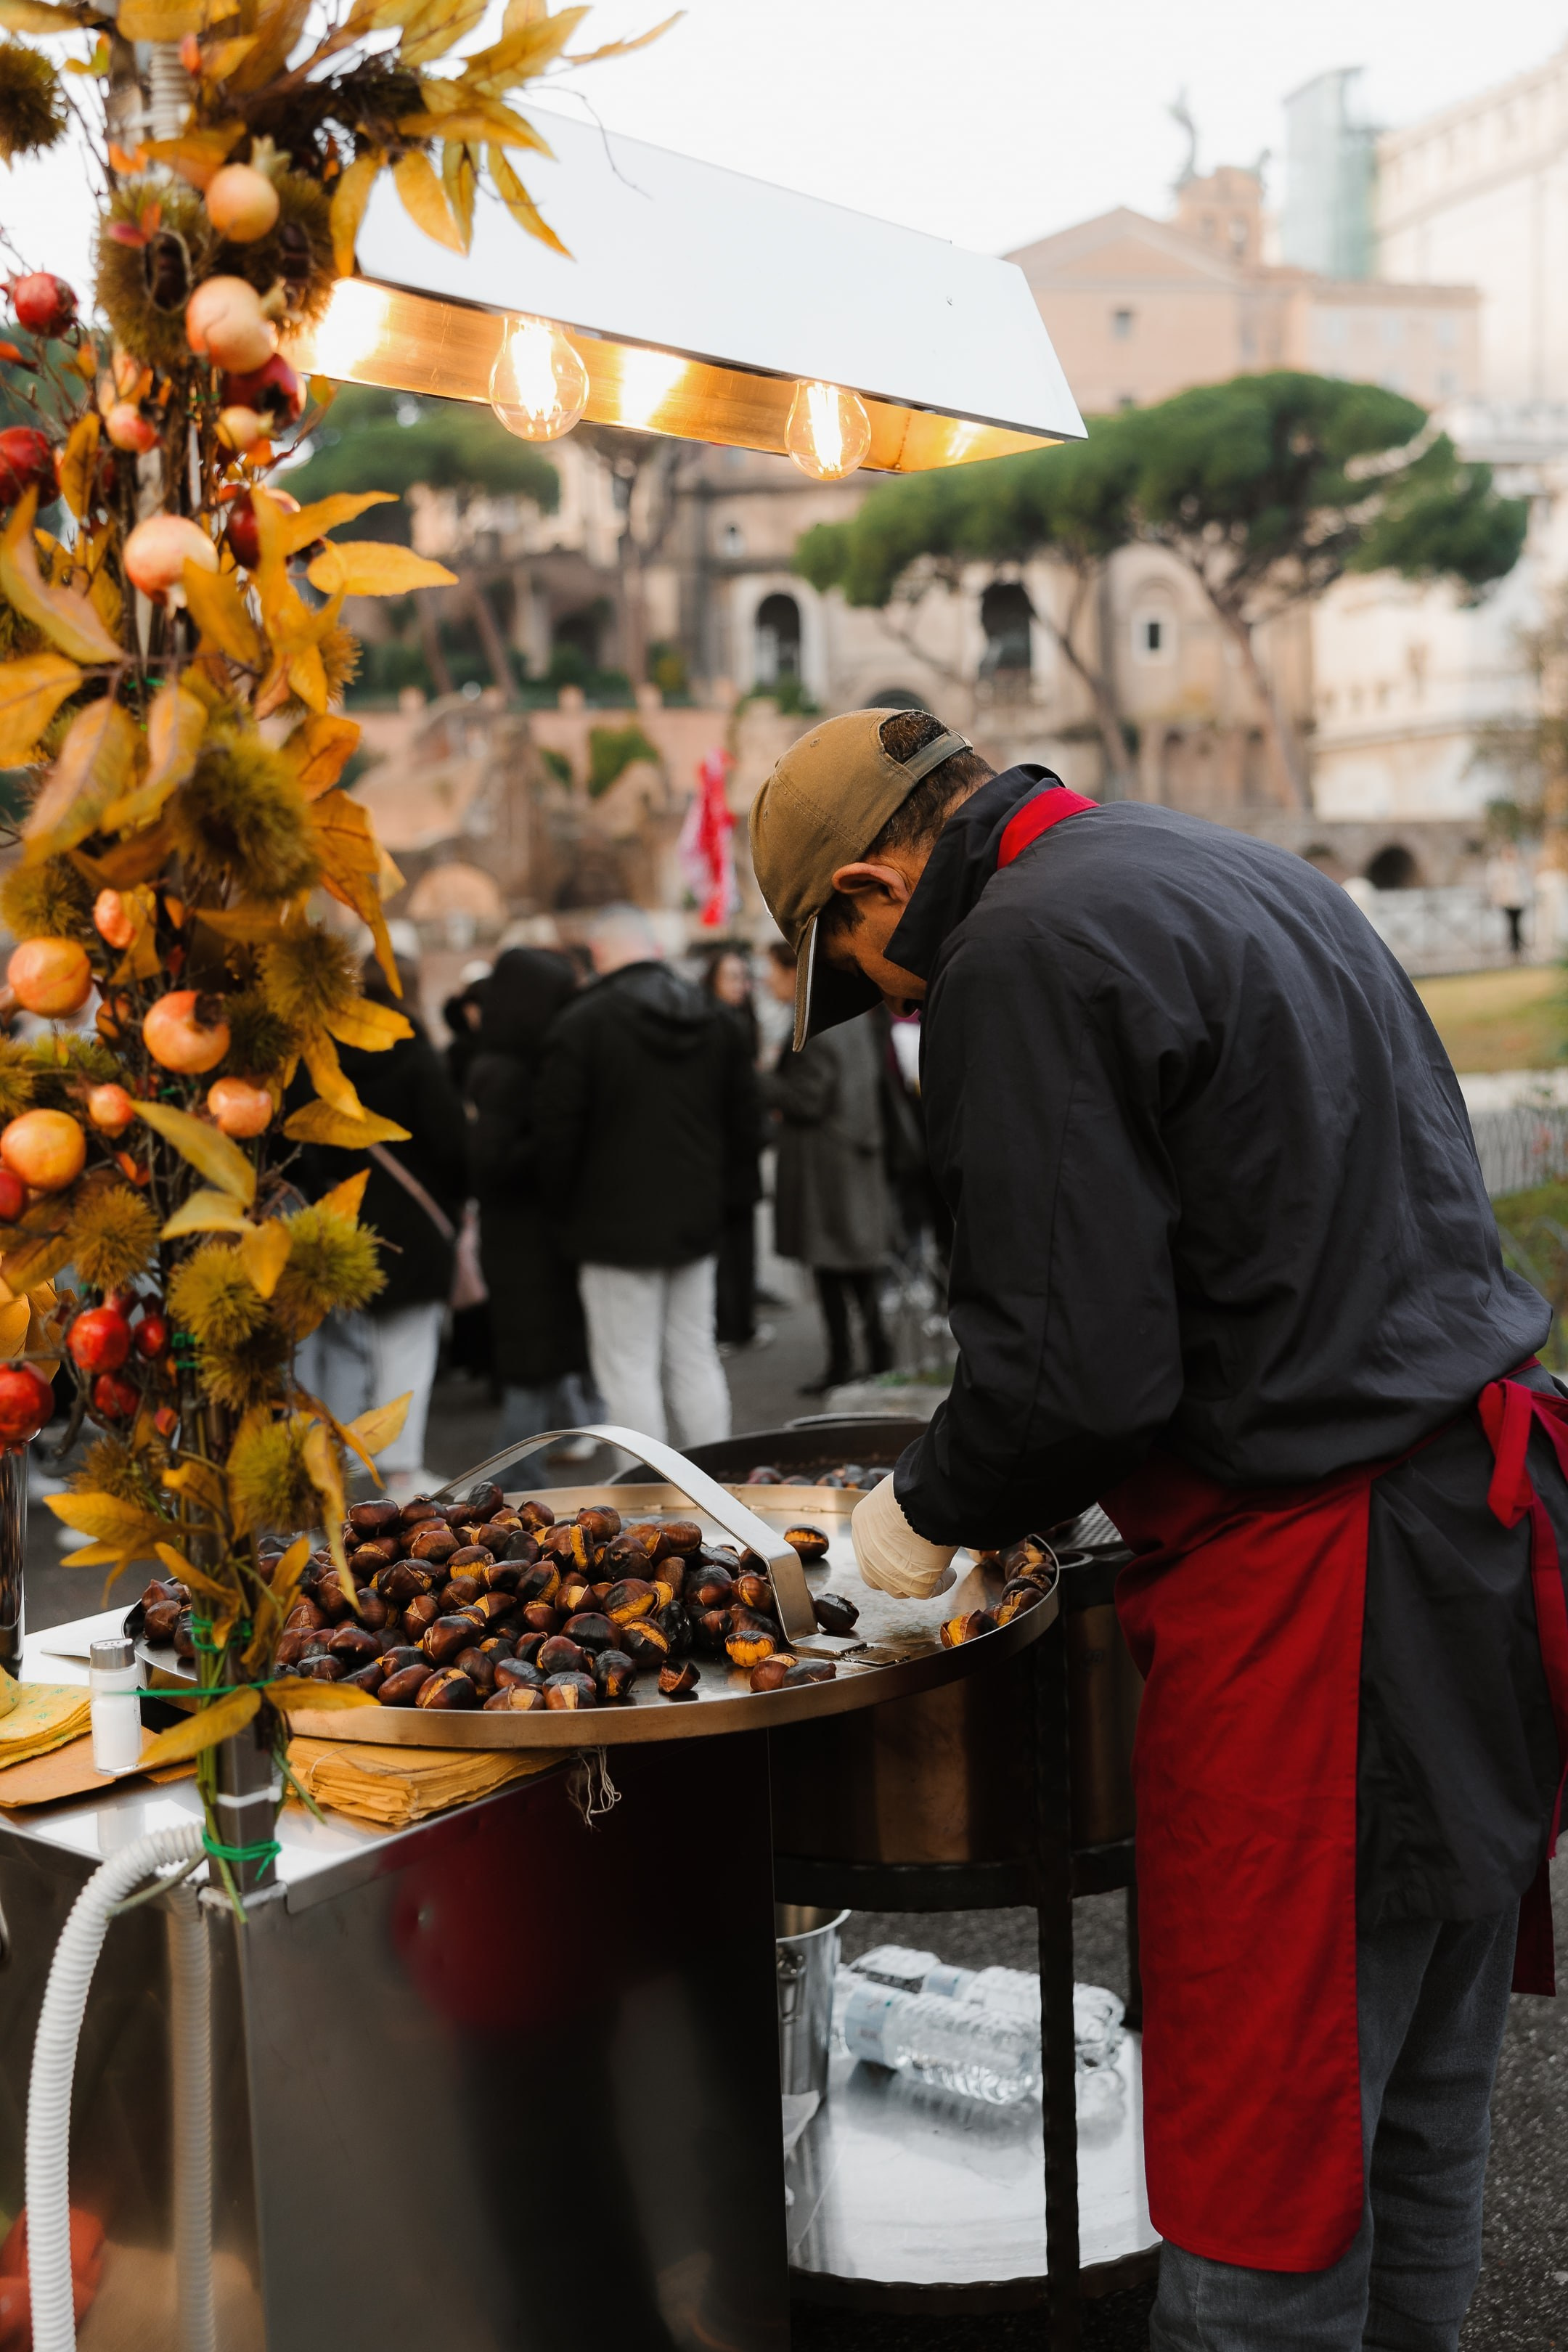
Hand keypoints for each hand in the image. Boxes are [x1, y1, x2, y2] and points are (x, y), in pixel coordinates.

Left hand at [851, 1475, 956, 1598]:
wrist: (929, 1495)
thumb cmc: (918, 1483)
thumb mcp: (897, 1491)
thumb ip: (898, 1505)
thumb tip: (915, 1503)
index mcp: (862, 1522)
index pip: (869, 1543)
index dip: (887, 1548)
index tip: (904, 1545)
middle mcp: (867, 1551)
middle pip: (876, 1573)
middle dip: (894, 1573)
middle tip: (916, 1564)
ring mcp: (887, 1572)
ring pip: (898, 1588)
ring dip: (915, 1581)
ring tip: (936, 1570)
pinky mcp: (913, 1585)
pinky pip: (926, 1592)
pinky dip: (940, 1584)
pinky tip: (950, 1573)